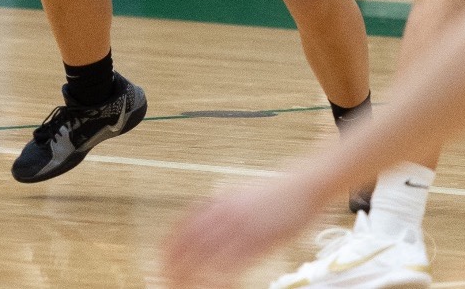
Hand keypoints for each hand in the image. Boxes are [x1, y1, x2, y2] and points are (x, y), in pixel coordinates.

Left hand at [164, 175, 328, 287]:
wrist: (304, 185)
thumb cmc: (275, 194)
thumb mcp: (240, 195)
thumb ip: (220, 207)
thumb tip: (201, 217)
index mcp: (219, 202)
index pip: (183, 227)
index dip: (168, 247)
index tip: (160, 262)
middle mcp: (225, 213)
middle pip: (189, 243)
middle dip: (174, 265)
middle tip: (166, 280)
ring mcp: (241, 227)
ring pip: (206, 256)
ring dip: (192, 275)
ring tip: (183, 287)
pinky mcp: (258, 241)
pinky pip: (232, 264)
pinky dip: (219, 278)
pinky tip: (214, 286)